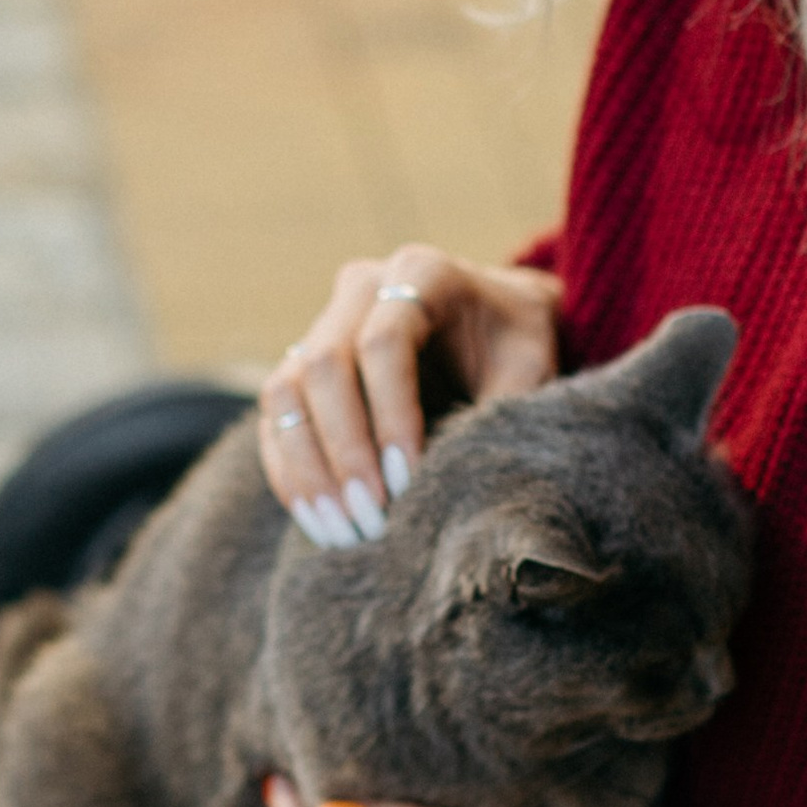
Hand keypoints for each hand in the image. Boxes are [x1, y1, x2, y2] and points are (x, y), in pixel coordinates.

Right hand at [258, 250, 563, 550]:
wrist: (497, 328)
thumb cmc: (518, 349)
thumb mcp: (530, 371)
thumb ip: (498, 413)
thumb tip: (449, 483)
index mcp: (422, 273)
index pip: (384, 342)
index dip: (391, 416)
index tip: (408, 481)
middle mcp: (362, 288)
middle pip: (324, 366)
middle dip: (345, 452)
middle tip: (372, 520)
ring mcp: (324, 323)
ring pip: (285, 392)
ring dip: (308, 469)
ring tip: (344, 532)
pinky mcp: (302, 366)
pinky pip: (277, 418)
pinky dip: (292, 473)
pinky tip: (320, 522)